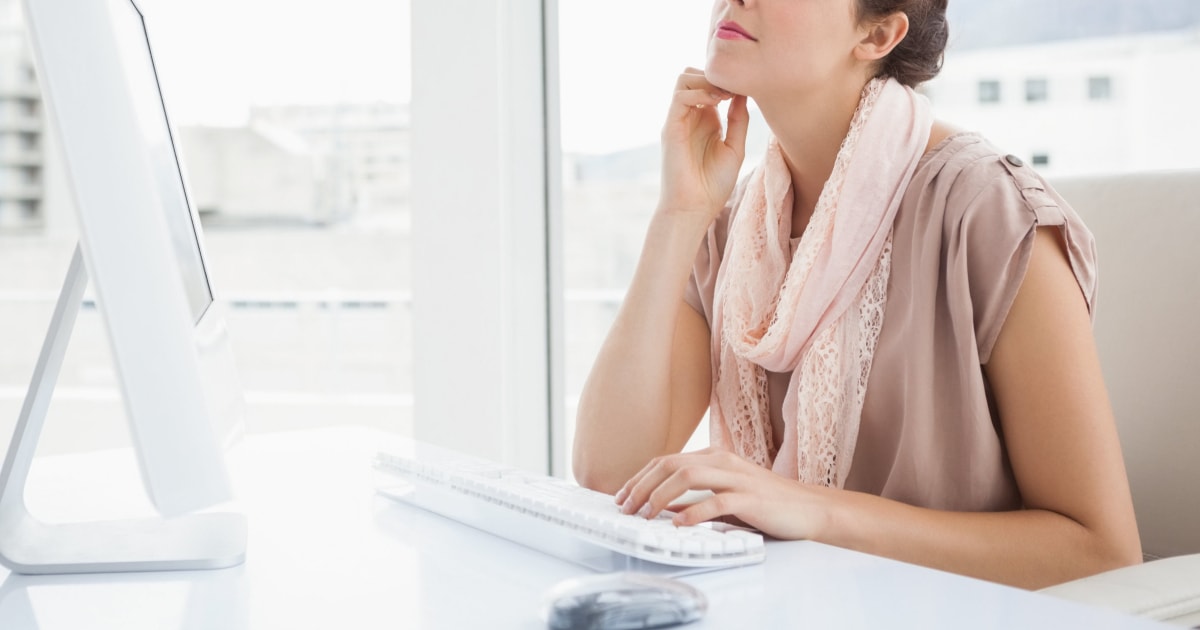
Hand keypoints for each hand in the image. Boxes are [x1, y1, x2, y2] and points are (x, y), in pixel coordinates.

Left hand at [612, 448, 830, 540]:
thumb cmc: (766, 503)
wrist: (809, 509)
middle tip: (626, 508)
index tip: (622, 496)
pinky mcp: (751, 498)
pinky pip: (717, 502)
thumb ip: (694, 496)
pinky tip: (680, 524)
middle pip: (671, 465)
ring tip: (646, 515)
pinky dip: (694, 512)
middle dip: (642, 486)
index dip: (639, 478)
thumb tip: (660, 505)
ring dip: (660, 496)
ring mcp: (737, 478)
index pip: (666, 460)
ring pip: (688, 477)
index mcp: (714, 456)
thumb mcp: (724, 494)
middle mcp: (723, 461)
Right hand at [659, 68, 749, 221]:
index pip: (709, 84)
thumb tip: (743, 93)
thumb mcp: (734, 148)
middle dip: (715, 74)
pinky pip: (680, 97)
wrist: (694, 209)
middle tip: (735, 87)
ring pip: (684, 79)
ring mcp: (679, 121)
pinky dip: (699, 92)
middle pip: (694, 75)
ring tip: (725, 94)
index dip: (726, 79)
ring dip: (706, 79)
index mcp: (706, 120)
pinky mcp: (671, 128)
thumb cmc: (713, 186)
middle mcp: (690, 117)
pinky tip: (717, 102)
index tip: (747, 85)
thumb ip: (738, 121)